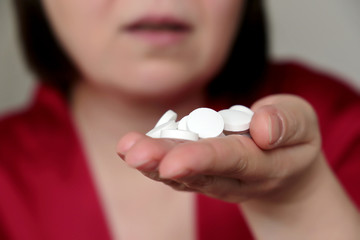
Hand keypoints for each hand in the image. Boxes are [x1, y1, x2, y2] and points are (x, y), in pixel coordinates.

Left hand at [117, 94, 321, 202]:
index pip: (231, 161)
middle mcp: (233, 177)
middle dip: (164, 161)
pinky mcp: (200, 171)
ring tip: (126, 148)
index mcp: (263, 165)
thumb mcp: (302, 124)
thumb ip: (287, 123)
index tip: (173, 161)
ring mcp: (214, 177)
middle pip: (197, 171)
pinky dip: (153, 158)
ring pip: (181, 173)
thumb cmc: (292, 141)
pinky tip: (130, 148)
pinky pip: (175, 168)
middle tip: (134, 153)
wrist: (284, 168)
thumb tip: (263, 126)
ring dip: (152, 161)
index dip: (203, 159)